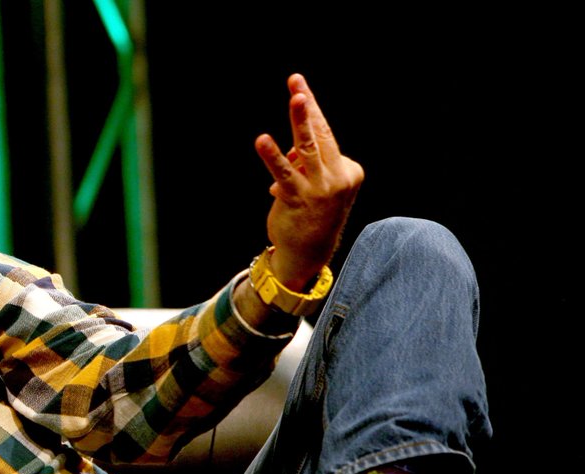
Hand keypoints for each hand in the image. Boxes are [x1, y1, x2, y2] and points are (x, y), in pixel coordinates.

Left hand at [255, 73, 363, 288]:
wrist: (307, 255)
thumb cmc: (312, 217)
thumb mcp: (315, 187)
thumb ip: (306, 164)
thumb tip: (289, 150)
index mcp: (349, 171)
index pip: (326, 136)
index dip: (310, 114)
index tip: (299, 86)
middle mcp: (338, 177)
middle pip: (322, 134)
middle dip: (308, 107)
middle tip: (296, 81)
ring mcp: (321, 188)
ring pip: (309, 146)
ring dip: (301, 119)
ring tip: (295, 96)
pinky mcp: (300, 199)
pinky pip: (284, 172)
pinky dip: (273, 155)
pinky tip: (262, 140)